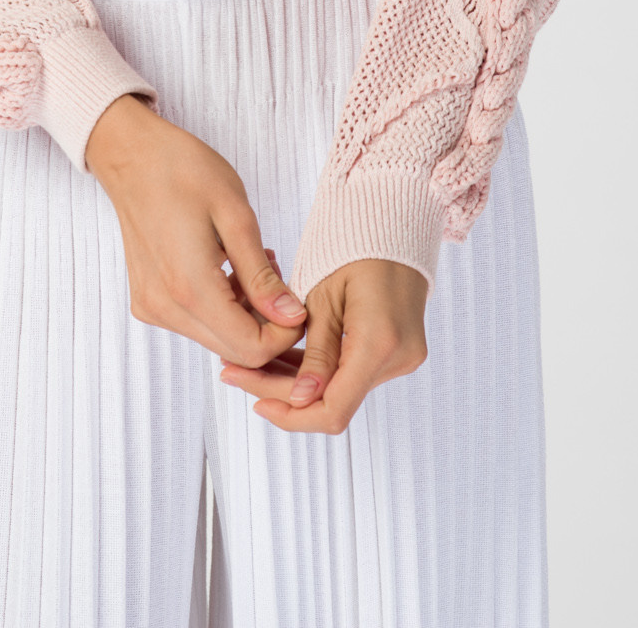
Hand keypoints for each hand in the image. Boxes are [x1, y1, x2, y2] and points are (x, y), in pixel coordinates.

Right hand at [85, 94, 308, 365]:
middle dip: (268, 324)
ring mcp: (152, 307)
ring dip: (245, 313)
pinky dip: (221, 307)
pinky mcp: (147, 301)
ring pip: (216, 339)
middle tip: (276, 274)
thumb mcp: (235, 214)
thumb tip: (292, 318)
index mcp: (190, 287)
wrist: (131, 155)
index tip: (297, 298)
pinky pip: (195, 323)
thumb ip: (261, 275)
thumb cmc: (184, 171)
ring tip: (253, 264)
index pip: (252, 347)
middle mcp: (166, 308)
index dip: (286, 332)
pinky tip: (228, 268)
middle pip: (235, 350)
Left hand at [219, 257, 427, 434]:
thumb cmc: (354, 246)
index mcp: (379, 342)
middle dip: (282, 393)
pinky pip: (353, 371)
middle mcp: (399, 358)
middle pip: (333, 400)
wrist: (395, 221)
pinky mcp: (398, 350)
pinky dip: (319, 369)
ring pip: (341, 388)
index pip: (333, 409)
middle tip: (235, 374)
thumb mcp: (322, 296)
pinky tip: (281, 360)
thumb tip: (300, 400)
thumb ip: (314, 352)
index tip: (255, 403)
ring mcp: (403, 356)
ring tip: (249, 365)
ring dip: (297, 381)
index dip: (292, 416)